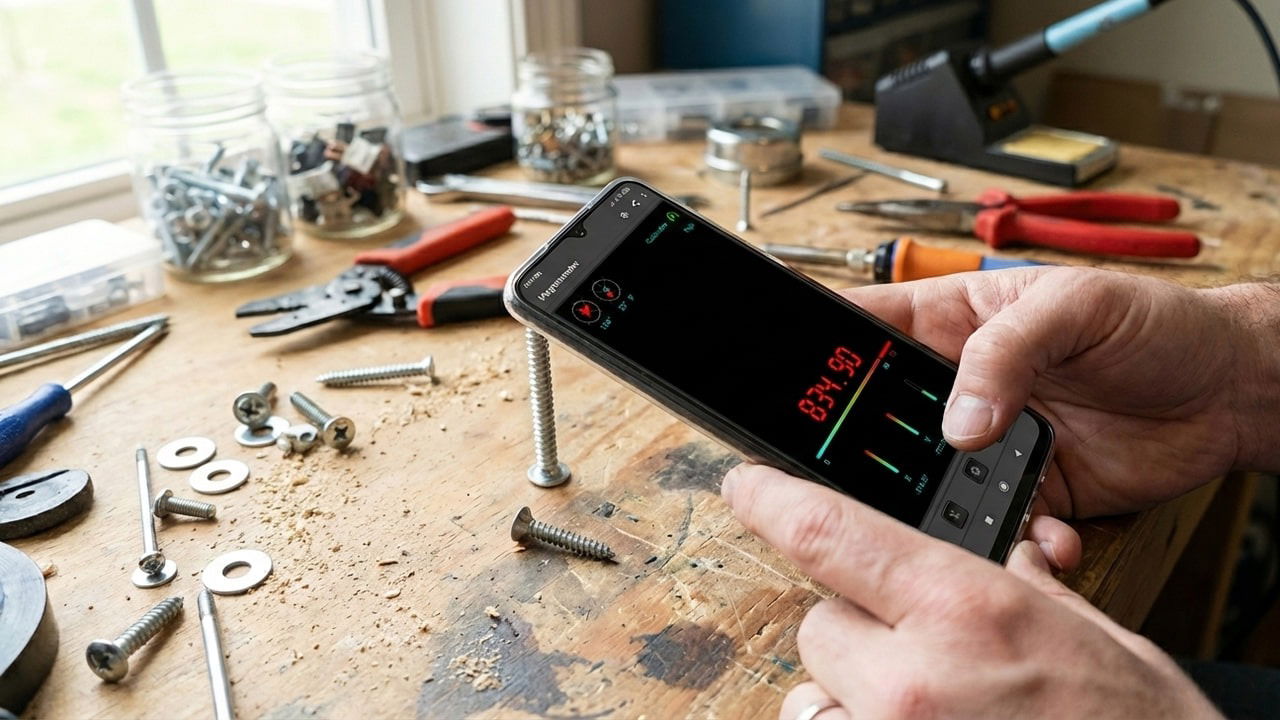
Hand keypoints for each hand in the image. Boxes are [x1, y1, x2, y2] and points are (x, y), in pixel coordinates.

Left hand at [723, 464, 1221, 719]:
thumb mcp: (1079, 628)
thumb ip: (1016, 583)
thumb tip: (998, 552)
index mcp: (964, 610)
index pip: (828, 533)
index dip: (773, 501)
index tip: (746, 485)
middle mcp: (912, 680)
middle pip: (821, 616)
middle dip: (858, 616)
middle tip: (920, 636)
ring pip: (820, 681)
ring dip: (857, 680)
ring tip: (932, 695)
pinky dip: (857, 719)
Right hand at [842, 267, 1273, 519]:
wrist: (1228, 390)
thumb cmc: (1154, 323)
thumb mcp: (1072, 306)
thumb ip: (1006, 352)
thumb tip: (959, 419)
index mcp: (952, 320)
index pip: (863, 330)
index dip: (821, 357)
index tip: (790, 390)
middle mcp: (959, 384)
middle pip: (881, 419)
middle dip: (866, 452)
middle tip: (858, 481)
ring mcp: (990, 440)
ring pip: (930, 480)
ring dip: (940, 504)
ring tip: (966, 512)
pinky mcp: (1029, 488)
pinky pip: (996, 523)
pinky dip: (1013, 540)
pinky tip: (1046, 537)